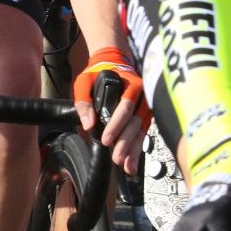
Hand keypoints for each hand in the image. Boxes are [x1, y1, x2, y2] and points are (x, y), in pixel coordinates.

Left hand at [73, 45, 145, 174]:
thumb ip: (84, 101)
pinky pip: (142, 134)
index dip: (116, 125)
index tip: (106, 140)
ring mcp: (146, 107)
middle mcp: (143, 97)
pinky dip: (137, 149)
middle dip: (125, 143)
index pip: (126, 107)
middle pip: (136, 123)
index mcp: (131, 85)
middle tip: (116, 158)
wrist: (114, 63)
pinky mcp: (145, 116)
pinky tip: (132, 163)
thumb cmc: (98, 73)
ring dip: (134, 150)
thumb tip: (88, 125)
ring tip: (126, 167)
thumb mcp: (85, 81)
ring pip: (141, 131)